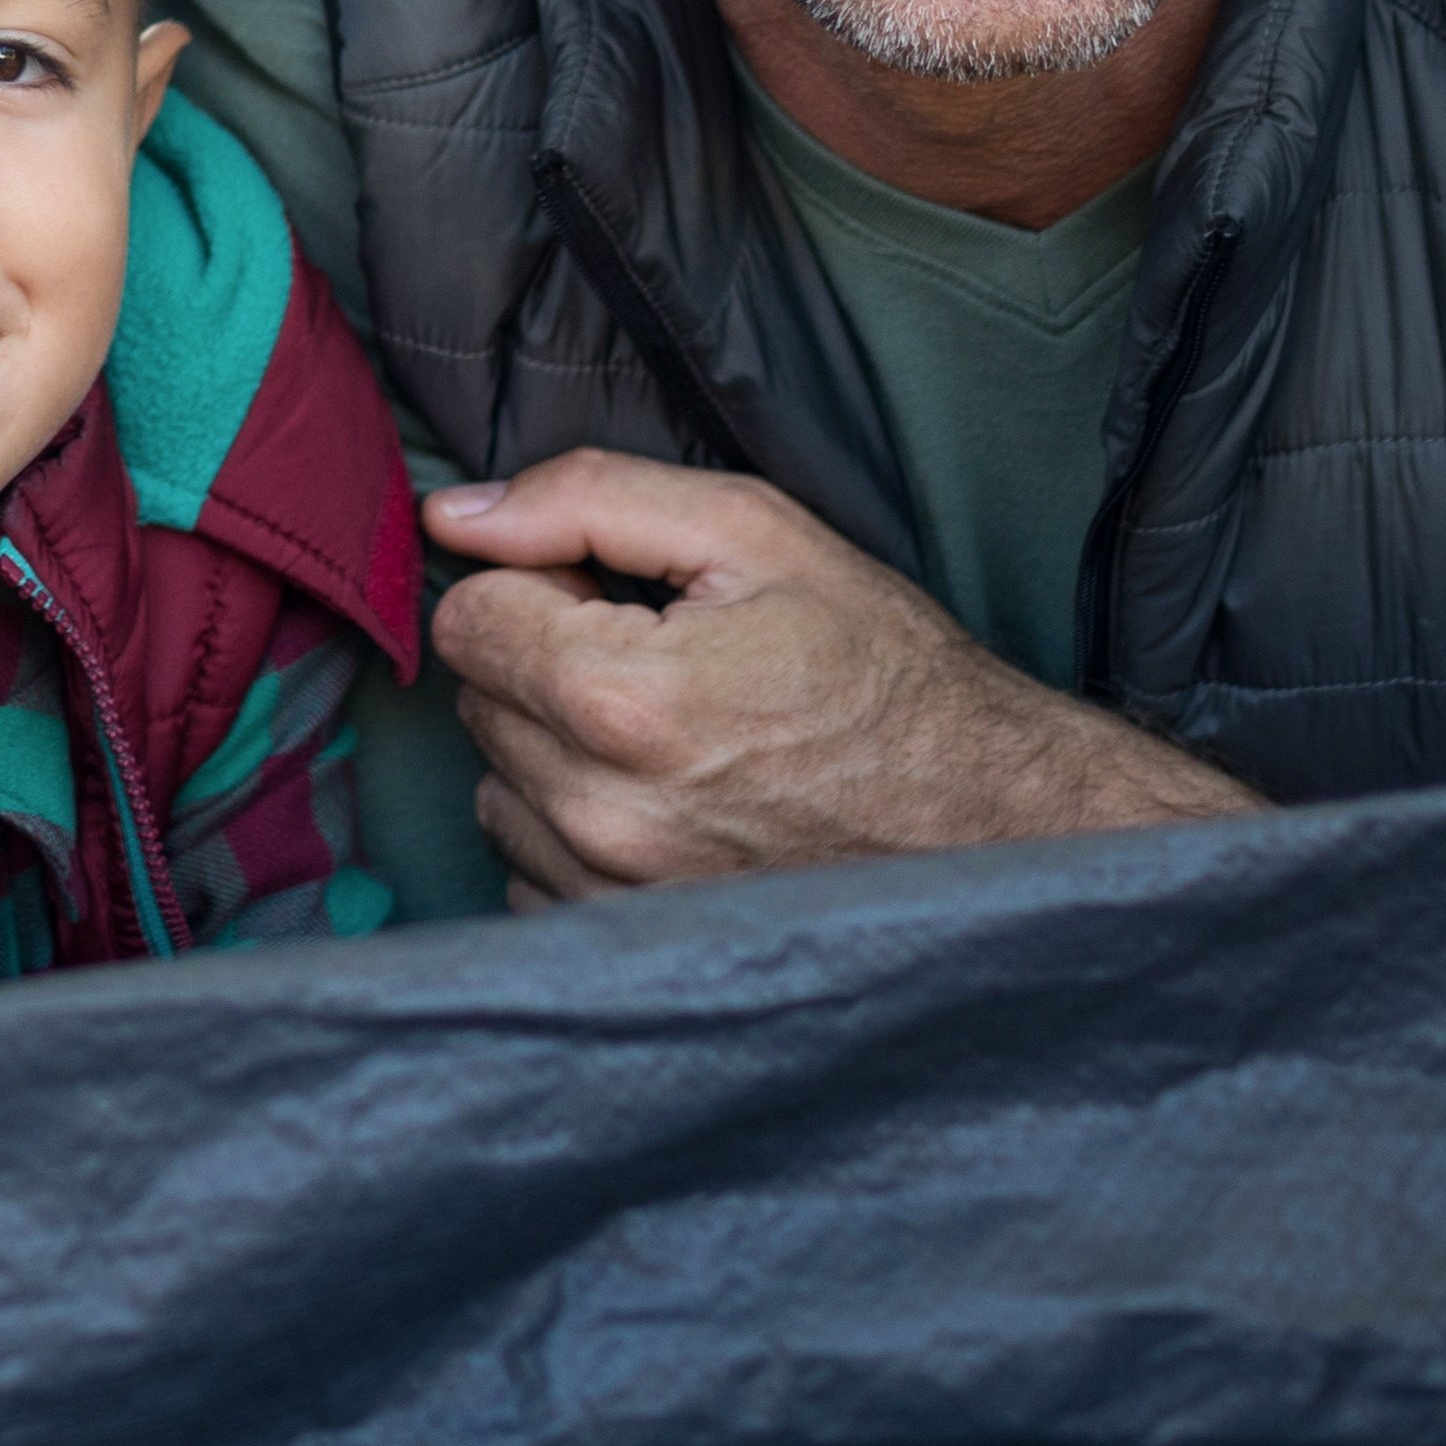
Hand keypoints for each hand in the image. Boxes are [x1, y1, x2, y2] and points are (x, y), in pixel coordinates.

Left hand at [423, 451, 1257, 896]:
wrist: (993, 821)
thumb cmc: (883, 672)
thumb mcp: (757, 534)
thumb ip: (588, 499)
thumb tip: (453, 515)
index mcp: (620, 698)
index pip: (468, 618)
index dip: (538, 585)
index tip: (616, 597)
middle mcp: (600, 812)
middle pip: (479, 699)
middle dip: (545, 662)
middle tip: (663, 660)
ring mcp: (611, 892)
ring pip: (500, 786)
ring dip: (557, 751)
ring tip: (676, 738)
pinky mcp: (625, 946)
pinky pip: (531, 869)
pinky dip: (577, 833)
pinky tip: (671, 807)